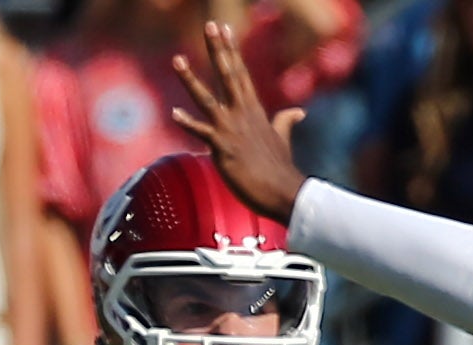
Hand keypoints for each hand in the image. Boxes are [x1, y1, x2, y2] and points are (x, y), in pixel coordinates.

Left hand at [172, 21, 310, 221]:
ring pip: (207, 98)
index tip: (225, 30)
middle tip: (210, 25)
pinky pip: (202, 132)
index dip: (231, 51)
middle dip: (218, 49)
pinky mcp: (223, 148)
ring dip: (190, 79)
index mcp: (254, 110)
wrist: (283, 191)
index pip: (240, 73)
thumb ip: (285, 121)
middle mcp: (242, 113)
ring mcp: (231, 129)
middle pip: (228, 74)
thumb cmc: (280, 168)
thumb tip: (298, 112)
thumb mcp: (282, 139)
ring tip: (176, 59)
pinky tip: (174, 113)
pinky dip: (188, 122)